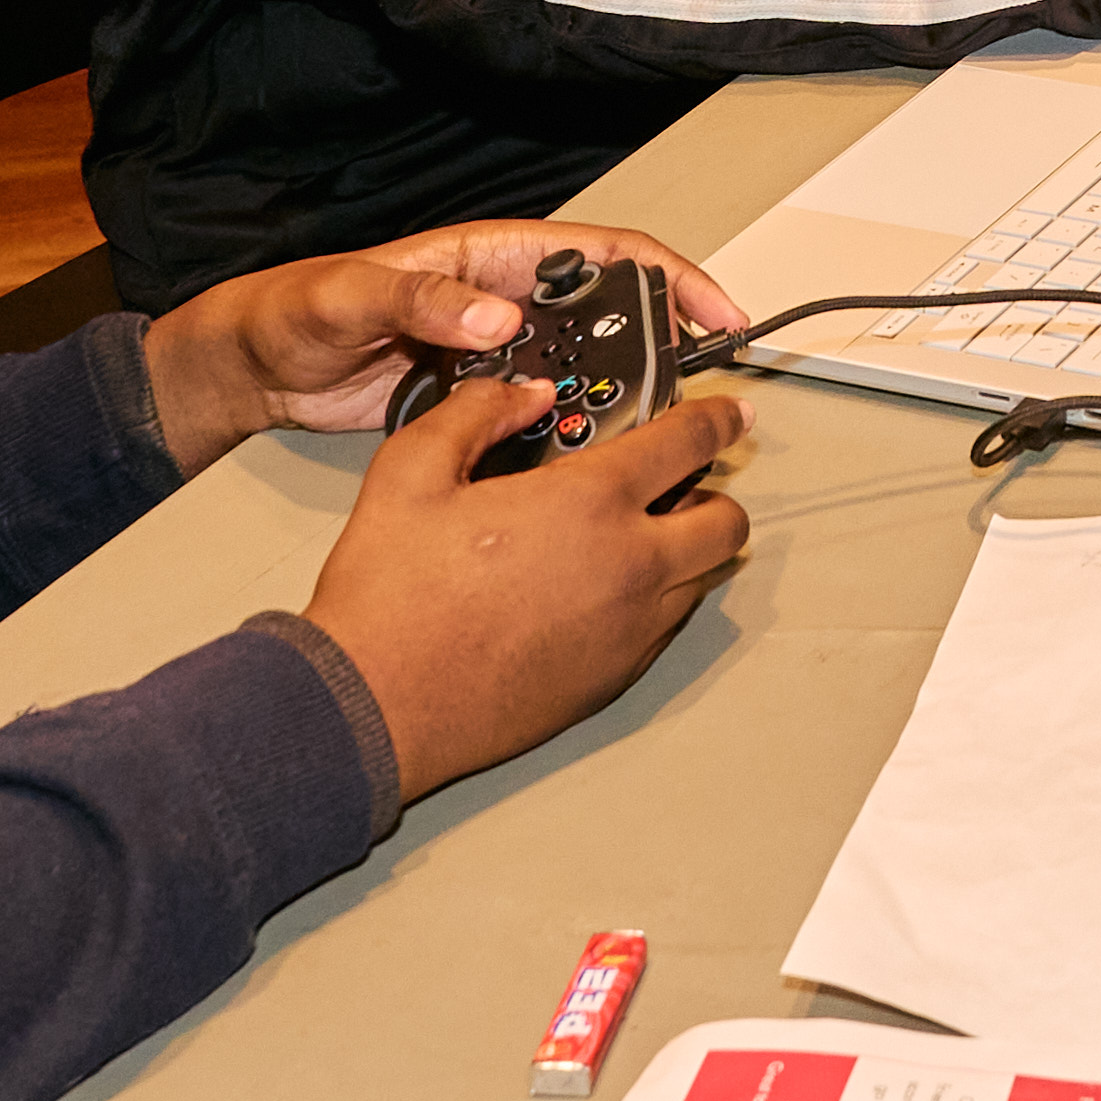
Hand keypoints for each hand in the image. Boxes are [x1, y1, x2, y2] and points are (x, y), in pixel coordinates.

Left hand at [144, 218, 746, 466]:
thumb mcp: (354, 295)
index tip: (716, 312)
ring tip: (654, 438)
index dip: (670, 276)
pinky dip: (572, 437)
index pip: (604, 253)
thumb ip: (424, 299)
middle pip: (610, 316)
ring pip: (582, 371)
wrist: (254, 369)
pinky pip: (542, 416)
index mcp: (492, 258)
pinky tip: (589, 466)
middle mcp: (505, 302)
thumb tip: (499, 316)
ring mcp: (495, 354)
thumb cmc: (296, 309)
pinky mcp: (477, 402)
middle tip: (702, 390)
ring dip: (620, 400)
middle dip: (664, 345)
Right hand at [299, 381, 755, 803]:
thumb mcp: (411, 470)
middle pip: (725, 520)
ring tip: (635, 535)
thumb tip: (520, 395)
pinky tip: (602, 591)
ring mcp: (628, 632)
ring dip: (687, 548)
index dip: (718, 418)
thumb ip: (475, 413)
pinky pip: (665, 629)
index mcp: (589, 503)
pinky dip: (656, 601)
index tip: (727, 414)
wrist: (374, 706)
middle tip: (677, 482)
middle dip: (712, 491)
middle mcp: (628, 567)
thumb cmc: (391, 599)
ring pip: (702, 578)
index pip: (690, 442)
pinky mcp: (612, 680)